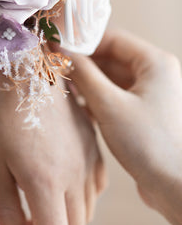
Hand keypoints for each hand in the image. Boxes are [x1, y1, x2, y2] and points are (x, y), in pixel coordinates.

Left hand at [0, 65, 105, 224]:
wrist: (20, 56)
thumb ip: (6, 206)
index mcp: (45, 181)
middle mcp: (74, 173)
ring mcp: (87, 155)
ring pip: (86, 209)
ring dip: (65, 224)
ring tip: (38, 217)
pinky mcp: (90, 139)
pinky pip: (95, 183)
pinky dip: (79, 200)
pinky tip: (60, 190)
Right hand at [71, 28, 181, 224]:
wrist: (173, 186)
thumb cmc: (148, 144)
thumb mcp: (108, 105)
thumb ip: (83, 74)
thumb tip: (60, 50)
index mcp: (155, 63)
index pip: (113, 38)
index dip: (82, 41)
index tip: (57, 48)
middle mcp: (156, 74)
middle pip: (111, 57)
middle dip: (83, 63)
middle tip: (54, 69)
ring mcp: (151, 94)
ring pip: (111, 78)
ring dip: (87, 82)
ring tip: (61, 88)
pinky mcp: (144, 113)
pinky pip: (115, 96)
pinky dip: (96, 97)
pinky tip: (77, 105)